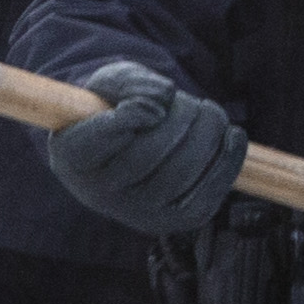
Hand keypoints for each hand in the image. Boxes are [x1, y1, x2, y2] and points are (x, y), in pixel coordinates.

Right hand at [42, 60, 247, 236]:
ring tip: (207, 113)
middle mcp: (100, 194)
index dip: (135, 113)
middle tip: (188, 100)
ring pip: (183, 169)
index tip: (155, 104)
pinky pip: (209, 190)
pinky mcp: (176, 221)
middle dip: (181, 115)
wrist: (126, 152)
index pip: (101, 137)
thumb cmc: (114, 112)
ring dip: (208, 130)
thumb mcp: (109, 86)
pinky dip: (229, 157)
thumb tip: (164, 96)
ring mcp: (138, 213)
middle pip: (150, 152)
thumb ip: (129, 82)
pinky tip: (231, 134)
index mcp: (72, 157)